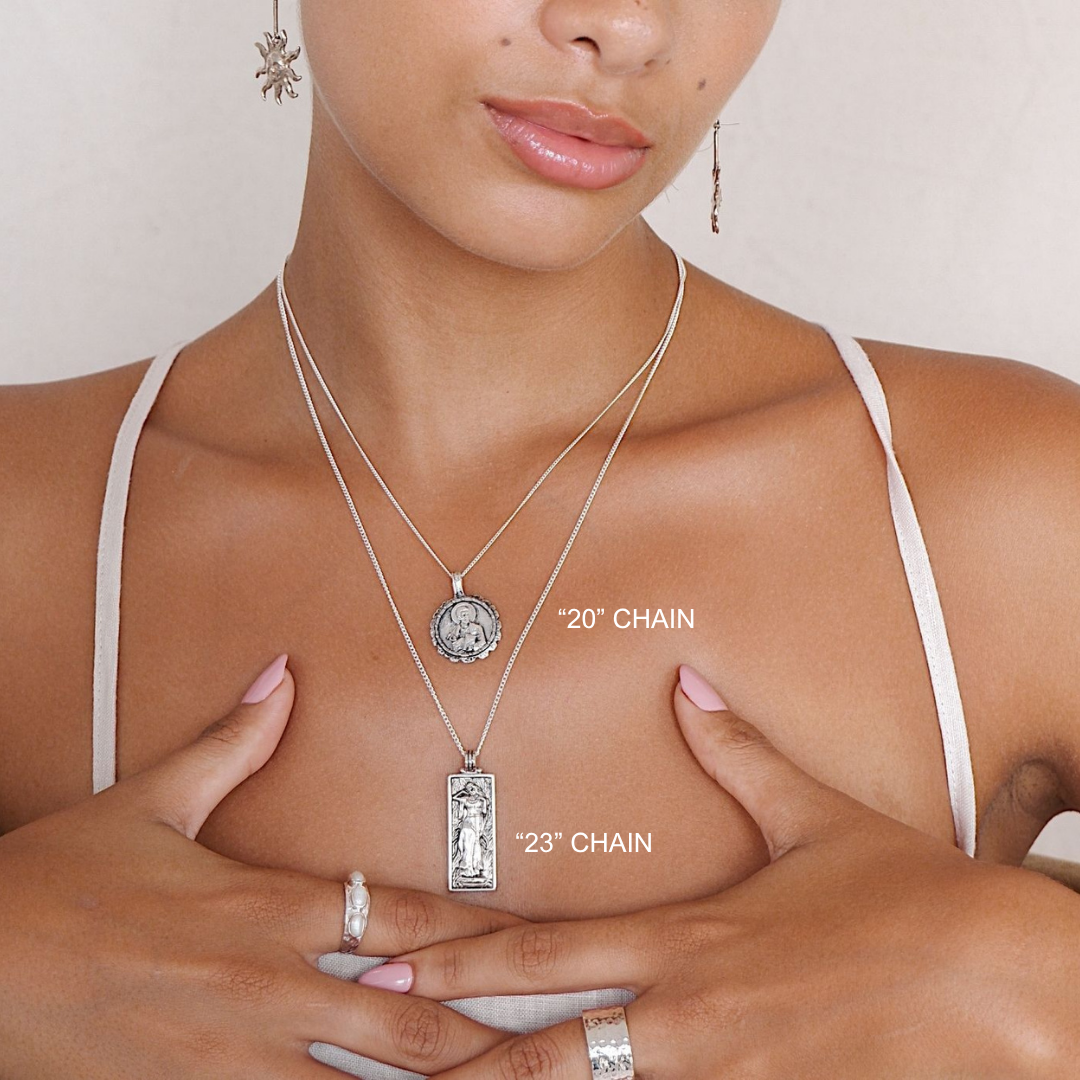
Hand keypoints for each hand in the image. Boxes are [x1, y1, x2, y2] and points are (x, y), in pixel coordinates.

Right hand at [0, 654, 527, 1078]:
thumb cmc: (61, 878)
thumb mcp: (150, 801)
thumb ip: (232, 744)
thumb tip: (281, 675)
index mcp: (265, 903)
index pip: (400, 913)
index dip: (476, 931)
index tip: (528, 943)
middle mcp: (262, 981)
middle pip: (403, 1018)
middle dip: (478, 1039)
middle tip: (543, 1047)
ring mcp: (229, 1054)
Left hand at [386, 664, 1079, 1079]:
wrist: (1003, 982)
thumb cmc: (906, 895)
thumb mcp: (812, 817)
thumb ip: (737, 756)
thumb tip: (687, 688)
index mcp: (689, 938)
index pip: (545, 951)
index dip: (458, 958)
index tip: (390, 959)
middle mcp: (687, 1015)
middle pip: (541, 1046)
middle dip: (449, 1052)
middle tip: (371, 1041)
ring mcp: (722, 1078)